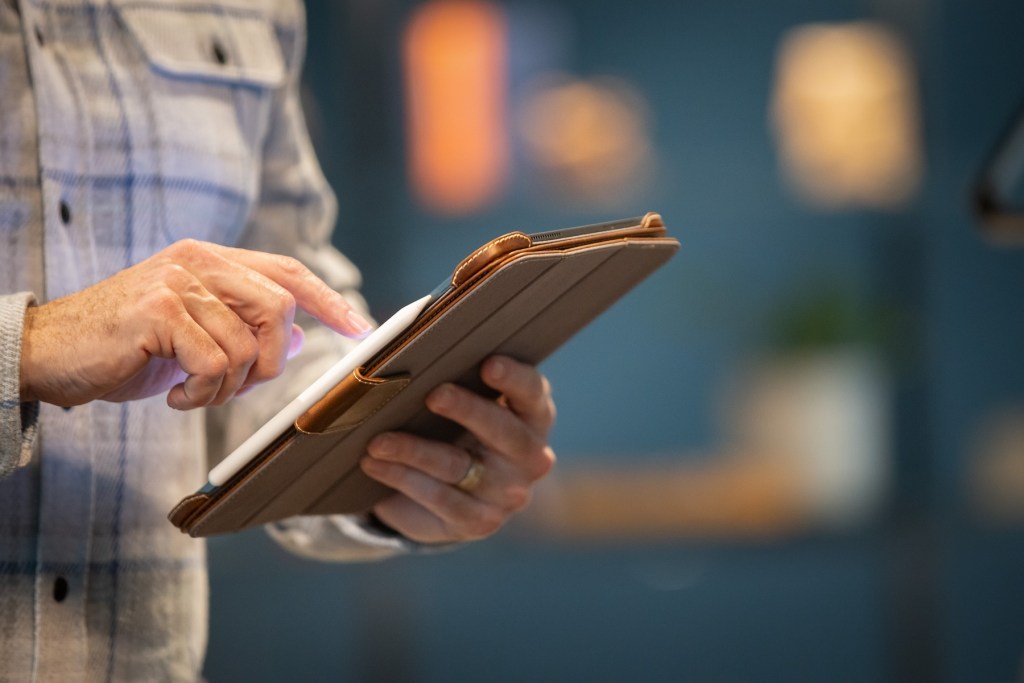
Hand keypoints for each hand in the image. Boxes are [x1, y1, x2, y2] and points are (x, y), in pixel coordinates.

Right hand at [20, 239, 371, 408]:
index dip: (328, 299)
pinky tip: (176, 396)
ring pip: (248, 344)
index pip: (287, 270)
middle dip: (271, 360)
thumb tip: (302, 338)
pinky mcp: (158, 311)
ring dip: (228, 387)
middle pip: (279, 308)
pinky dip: (203, 394)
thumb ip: (245, 329)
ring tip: (193, 392)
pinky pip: (216, 364)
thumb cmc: (127, 347)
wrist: (52, 353)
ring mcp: (177, 282)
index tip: (359, 327)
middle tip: (237, 385)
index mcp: (211, 260)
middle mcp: (198, 260)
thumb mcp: (195, 336)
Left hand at [361, 356, 556, 543]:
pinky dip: (402, 478)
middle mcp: (531, 456)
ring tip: (378, 440)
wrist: (450, 489)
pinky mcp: (479, 522)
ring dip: (414, 450)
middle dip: (467, 410)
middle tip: (433, 394)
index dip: (514, 378)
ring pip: (459, 466)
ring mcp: (508, 493)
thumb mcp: (463, 399)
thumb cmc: (455, 425)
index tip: (488, 364)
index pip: (531, 392)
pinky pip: (439, 499)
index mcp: (534, 414)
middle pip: (504, 432)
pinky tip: (374, 464)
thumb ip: (454, 375)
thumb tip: (409, 351)